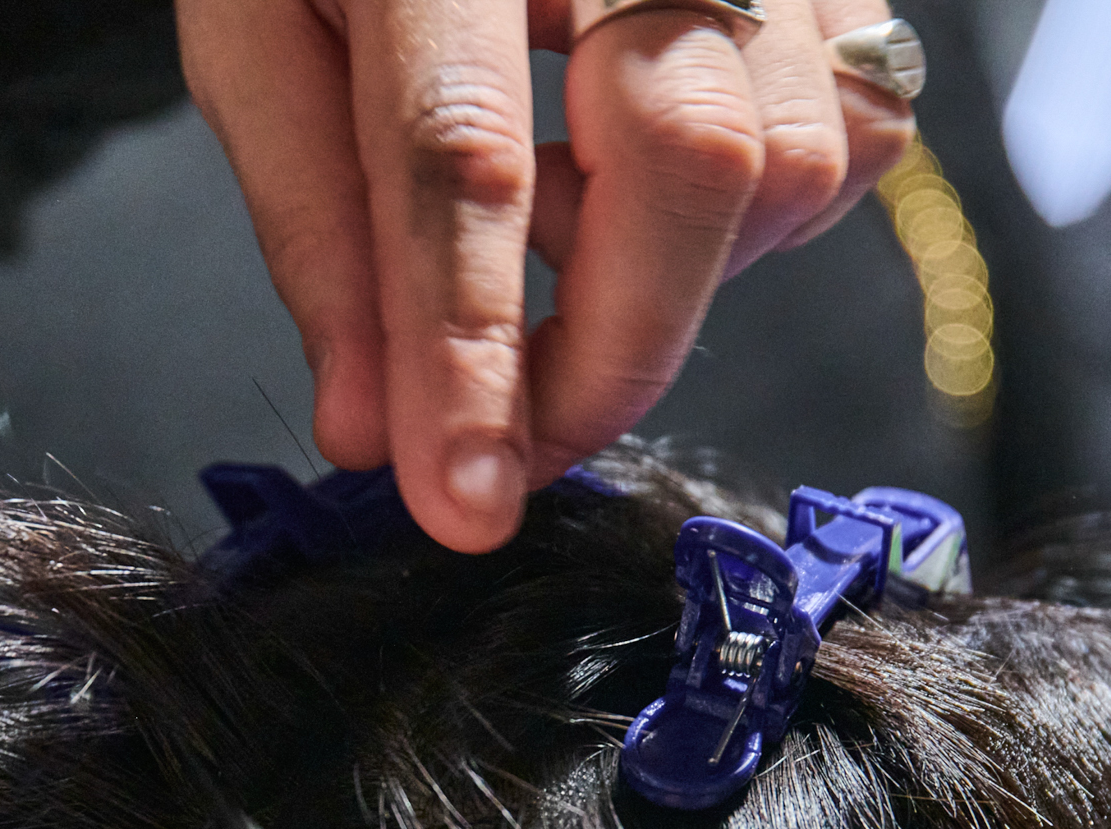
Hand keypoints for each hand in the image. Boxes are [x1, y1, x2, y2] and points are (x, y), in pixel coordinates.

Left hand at [180, 0, 918, 551]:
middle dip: (613, 349)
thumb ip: (312, 223)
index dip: (465, 345)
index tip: (463, 500)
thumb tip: (369, 429)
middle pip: (686, 154)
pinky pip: (850, 139)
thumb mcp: (260, 34)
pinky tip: (649, 197)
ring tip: (571, 250)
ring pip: (788, 156)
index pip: (461, 150)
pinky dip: (758, 222)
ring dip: (678, 278)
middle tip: (528, 442)